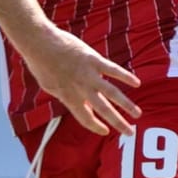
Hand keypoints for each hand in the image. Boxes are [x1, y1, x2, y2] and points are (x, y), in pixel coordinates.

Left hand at [20, 26, 141, 135]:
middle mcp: (81, 89)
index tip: (105, 131)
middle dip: (118, 123)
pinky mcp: (94, 60)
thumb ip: (63, 94)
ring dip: (126, 105)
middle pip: (104, 111)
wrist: (40, 44)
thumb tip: (74, 99)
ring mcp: (89, 75)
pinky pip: (113, 70)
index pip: (85, 118)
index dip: (95, 126)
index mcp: (69, 97)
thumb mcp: (49, 86)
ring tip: (137, 114)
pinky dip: (126, 76)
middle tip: (130, 133)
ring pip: (112, 93)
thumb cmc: (40, 64)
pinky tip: (137, 83)